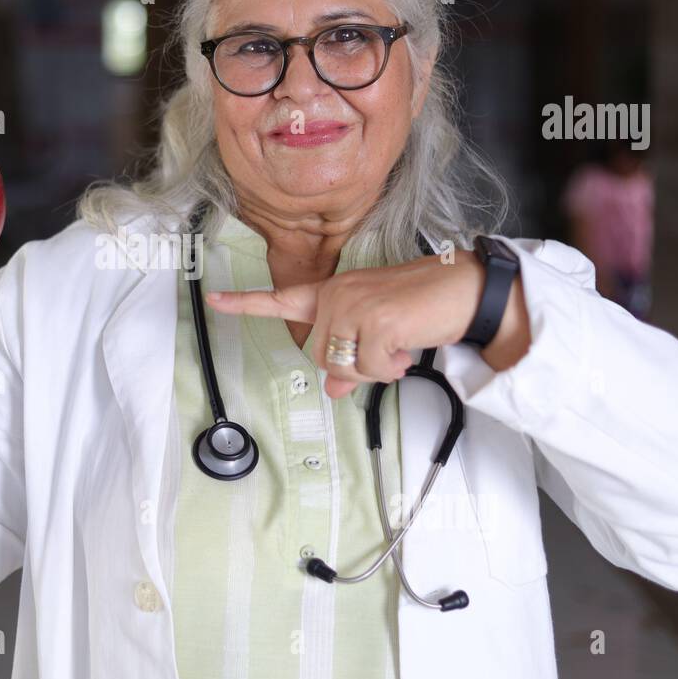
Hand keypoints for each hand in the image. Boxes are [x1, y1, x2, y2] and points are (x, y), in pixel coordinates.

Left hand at [205, 250, 525, 397]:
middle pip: (322, 358)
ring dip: (373, 370)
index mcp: (331, 292)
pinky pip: (369, 369)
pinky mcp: (374, 321)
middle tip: (384, 353)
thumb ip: (351, 359)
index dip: (244, 304)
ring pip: (342, 368)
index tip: (214, 300)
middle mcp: (335, 295)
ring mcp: (352, 306)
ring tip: (397, 348)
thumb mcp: (380, 334)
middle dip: (354, 368)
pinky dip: (390, 368)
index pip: (280, 299)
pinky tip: (405, 348)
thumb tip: (333, 390)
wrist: (464, 288)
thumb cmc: (423, 305)